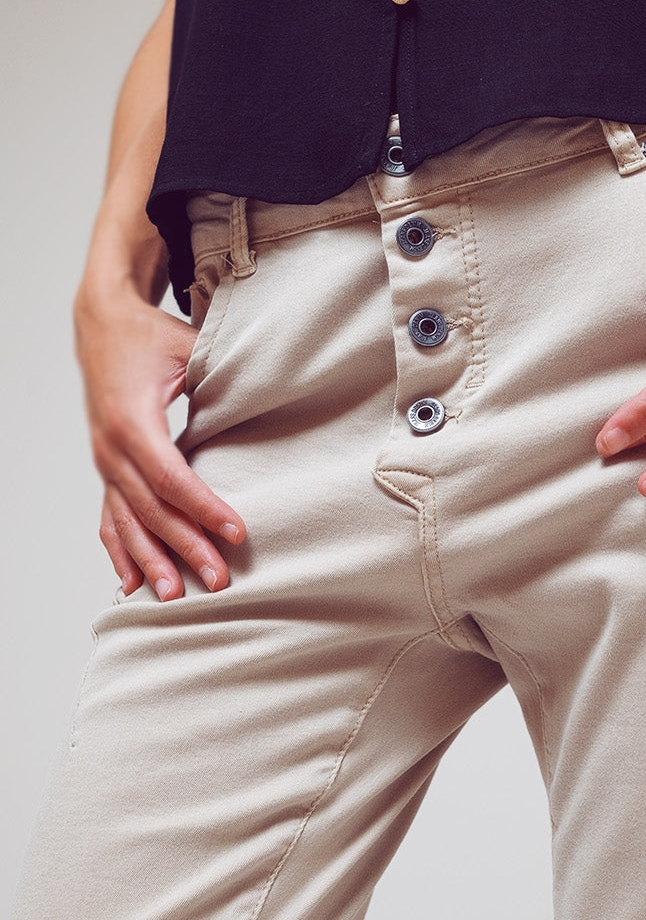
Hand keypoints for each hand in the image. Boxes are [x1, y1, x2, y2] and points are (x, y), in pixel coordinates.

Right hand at [75, 283, 245, 598]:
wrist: (101, 323)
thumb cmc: (148, 335)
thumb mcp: (187, 346)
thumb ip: (221, 373)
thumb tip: (271, 389)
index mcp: (132, 421)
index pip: (171, 477)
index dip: (205, 508)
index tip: (238, 533)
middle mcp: (112, 448)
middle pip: (152, 510)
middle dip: (186, 547)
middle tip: (219, 579)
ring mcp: (105, 462)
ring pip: (128, 522)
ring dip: (152, 560)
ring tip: (176, 595)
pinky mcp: (106, 467)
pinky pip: (110, 517)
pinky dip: (120, 550)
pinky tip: (131, 581)